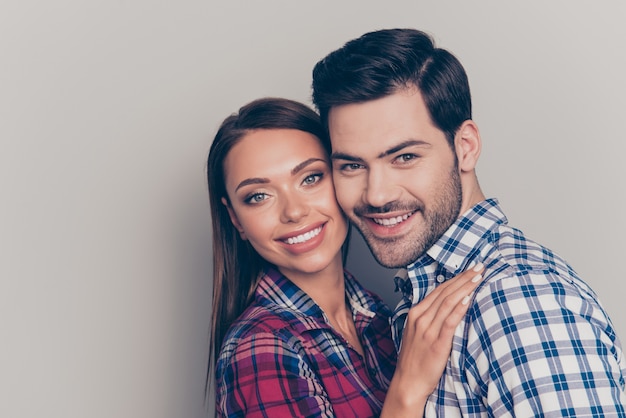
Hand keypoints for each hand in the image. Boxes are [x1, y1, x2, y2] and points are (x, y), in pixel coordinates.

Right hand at [380, 263, 484, 417]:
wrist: (408, 382)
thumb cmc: (416, 359)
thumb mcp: (418, 333)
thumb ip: (430, 318)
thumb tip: (450, 305)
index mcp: (416, 313)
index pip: (439, 290)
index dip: (456, 278)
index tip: (471, 269)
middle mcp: (420, 318)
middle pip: (445, 292)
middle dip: (464, 277)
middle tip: (479, 266)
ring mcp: (427, 329)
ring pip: (448, 302)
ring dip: (465, 288)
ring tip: (479, 277)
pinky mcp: (436, 342)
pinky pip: (449, 321)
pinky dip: (459, 308)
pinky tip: (468, 299)